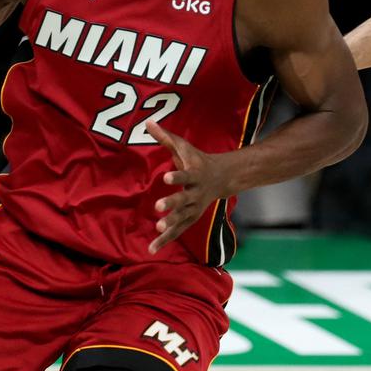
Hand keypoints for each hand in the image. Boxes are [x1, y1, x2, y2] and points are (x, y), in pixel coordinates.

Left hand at [146, 120, 233, 254]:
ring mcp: (195, 207)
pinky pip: (179, 231)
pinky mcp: (191, 218)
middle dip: (172, 204)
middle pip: (184, 199)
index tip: (166, 178)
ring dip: (171, 224)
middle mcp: (197, 193)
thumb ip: (165, 137)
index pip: (186, 175)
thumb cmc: (198, 160)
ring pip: (183, 218)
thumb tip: (147, 122)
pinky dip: (166, 240)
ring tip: (158, 228)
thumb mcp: (184, 147)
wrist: (223, 177)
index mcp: (196, 174)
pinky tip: (152, 249)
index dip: (177, 177)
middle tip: (158, 207)